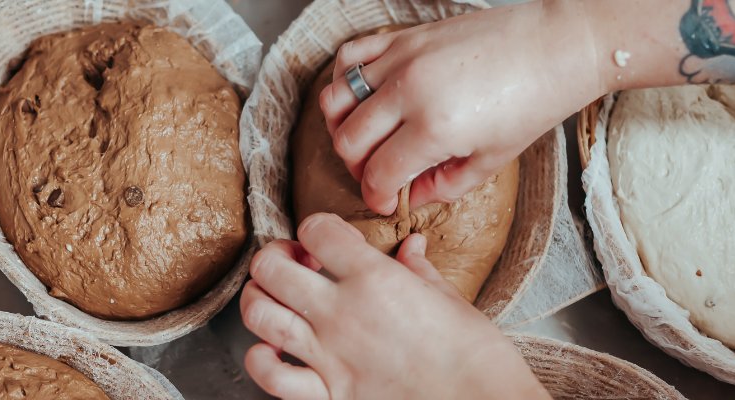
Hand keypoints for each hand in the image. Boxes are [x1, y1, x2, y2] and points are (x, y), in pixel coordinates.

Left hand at [241, 213, 548, 399]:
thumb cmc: (476, 354)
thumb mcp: (450, 299)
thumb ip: (419, 270)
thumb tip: (411, 247)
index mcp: (375, 278)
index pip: (316, 230)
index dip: (318, 228)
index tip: (330, 241)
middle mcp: (342, 312)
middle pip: (270, 266)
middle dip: (276, 257)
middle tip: (296, 264)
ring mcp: (329, 355)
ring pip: (258, 313)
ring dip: (259, 299)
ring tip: (278, 299)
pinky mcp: (329, 394)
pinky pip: (271, 375)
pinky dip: (261, 360)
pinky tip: (273, 350)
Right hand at [319, 0, 603, 214]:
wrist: (554, 47)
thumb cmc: (532, 102)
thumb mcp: (492, 160)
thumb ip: (444, 185)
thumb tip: (410, 197)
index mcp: (434, 128)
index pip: (378, 174)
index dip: (375, 197)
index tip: (385, 202)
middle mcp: (409, 92)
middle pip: (349, 142)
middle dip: (357, 169)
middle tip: (378, 176)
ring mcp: (402, 59)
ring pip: (336, 100)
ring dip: (342, 128)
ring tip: (365, 140)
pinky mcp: (404, 36)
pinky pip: (349, 58)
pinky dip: (344, 81)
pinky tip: (362, 98)